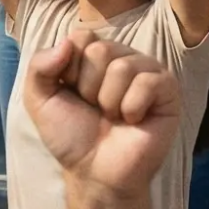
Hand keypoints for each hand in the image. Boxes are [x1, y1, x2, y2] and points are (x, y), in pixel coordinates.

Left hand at [22, 34, 180, 198]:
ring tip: (113, 117)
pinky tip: (133, 120)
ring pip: (123, 66)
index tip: (72, 92)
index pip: (81, 35)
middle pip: (100, 49)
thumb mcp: (40, 100)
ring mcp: (147, 72)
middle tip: (95, 109)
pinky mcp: (168, 91)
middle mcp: (122, 58)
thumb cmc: (71, 136)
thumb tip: (66, 43)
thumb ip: (39, 66)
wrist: (95, 172)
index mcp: (93, 55)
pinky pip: (148, 82)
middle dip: (88, 87)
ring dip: (109, 101)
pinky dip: (132, 107)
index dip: (70, 68)